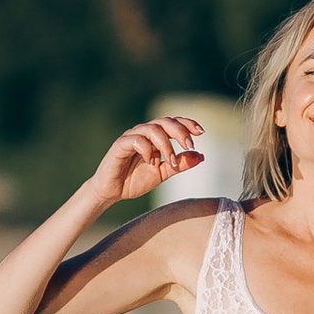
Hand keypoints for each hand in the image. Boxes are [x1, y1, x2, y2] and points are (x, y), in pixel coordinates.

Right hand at [92, 112, 206, 206]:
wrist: (112, 191)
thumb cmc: (134, 180)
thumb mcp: (162, 174)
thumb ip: (180, 165)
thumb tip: (201, 155)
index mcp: (155, 137)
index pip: (173, 123)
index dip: (187, 124)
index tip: (201, 132)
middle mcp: (144, 133)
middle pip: (164, 121)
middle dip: (180, 131)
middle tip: (189, 146)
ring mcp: (131, 137)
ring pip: (152, 129)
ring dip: (166, 145)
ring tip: (171, 162)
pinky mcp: (120, 145)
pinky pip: (136, 139)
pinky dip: (148, 149)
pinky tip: (152, 162)